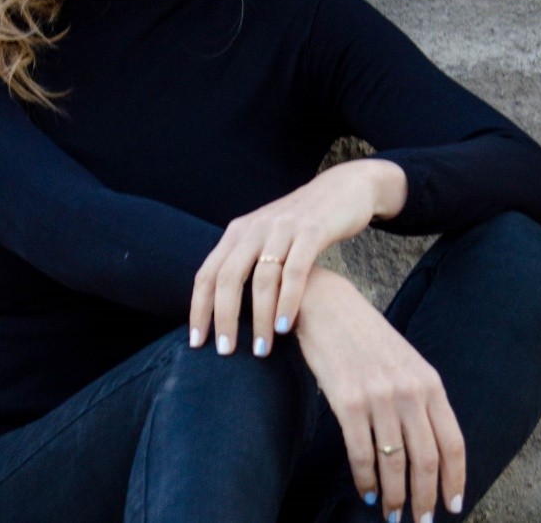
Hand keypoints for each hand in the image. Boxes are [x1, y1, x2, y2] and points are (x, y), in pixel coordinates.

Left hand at [189, 159, 406, 356]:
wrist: (343, 189)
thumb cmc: (302, 224)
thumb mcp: (267, 237)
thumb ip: (248, 263)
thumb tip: (227, 308)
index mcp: (238, 232)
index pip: (207, 273)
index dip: (199, 308)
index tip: (197, 342)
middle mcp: (255, 228)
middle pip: (228, 276)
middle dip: (224, 317)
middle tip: (225, 351)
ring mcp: (283, 228)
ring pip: (262, 278)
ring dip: (258, 317)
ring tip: (261, 349)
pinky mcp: (312, 231)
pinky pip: (295, 271)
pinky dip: (287, 301)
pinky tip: (283, 326)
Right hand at [296, 266, 465, 521]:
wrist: (325, 305)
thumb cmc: (362, 334)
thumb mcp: (403, 359)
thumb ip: (418, 396)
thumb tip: (426, 446)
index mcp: (428, 380)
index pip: (452, 443)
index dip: (455, 481)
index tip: (453, 506)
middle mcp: (408, 390)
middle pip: (426, 461)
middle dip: (424, 500)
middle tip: (419, 522)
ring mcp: (378, 396)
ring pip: (394, 464)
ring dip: (395, 498)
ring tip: (392, 515)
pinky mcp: (347, 400)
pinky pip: (361, 454)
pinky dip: (365, 480)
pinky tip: (366, 491)